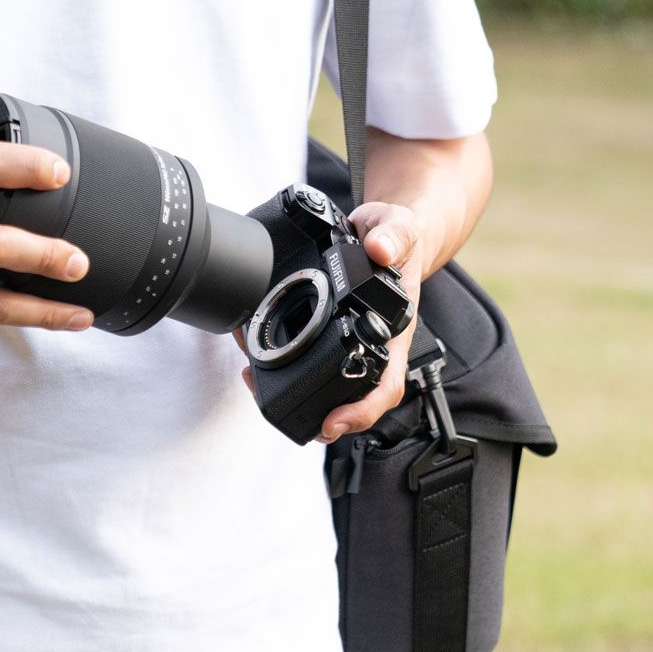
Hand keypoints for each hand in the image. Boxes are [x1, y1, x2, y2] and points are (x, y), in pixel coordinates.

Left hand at [232, 201, 427, 444]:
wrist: (386, 233)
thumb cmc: (397, 239)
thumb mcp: (399, 229)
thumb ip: (395, 236)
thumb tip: (381, 250)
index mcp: (394, 333)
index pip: (385, 385)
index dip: (362, 411)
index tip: (334, 423)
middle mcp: (371, 346)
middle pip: (350, 399)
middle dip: (316, 415)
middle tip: (278, 409)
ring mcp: (347, 344)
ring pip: (324, 387)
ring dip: (292, 394)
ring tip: (255, 380)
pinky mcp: (325, 334)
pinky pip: (305, 361)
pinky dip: (279, 366)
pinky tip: (253, 360)